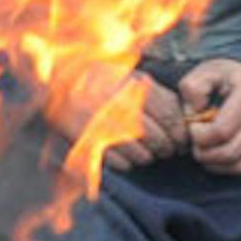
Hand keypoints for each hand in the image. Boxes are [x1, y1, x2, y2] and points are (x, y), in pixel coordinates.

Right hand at [46, 67, 184, 170]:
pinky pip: (120, 164)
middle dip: (166, 147)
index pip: (169, 115)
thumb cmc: (99, 79)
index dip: (180, 132)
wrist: (56, 80)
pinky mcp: (88, 143)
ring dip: (148, 157)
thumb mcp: (128, 76)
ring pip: (141, 155)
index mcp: (131, 87)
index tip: (182, 138)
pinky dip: (128, 163)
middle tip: (167, 149)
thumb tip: (184, 116)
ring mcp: (102, 126)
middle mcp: (119, 106)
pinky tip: (126, 155)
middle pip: (158, 138)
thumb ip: (156, 93)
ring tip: (146, 152)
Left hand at [180, 59, 240, 174]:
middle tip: (194, 141)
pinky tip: (213, 154)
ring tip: (202, 147)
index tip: (192, 126)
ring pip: (237, 164)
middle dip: (203, 153)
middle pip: (228, 152)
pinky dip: (224, 167)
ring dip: (213, 162)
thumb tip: (192, 115)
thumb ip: (192, 89)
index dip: (199, 136)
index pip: (221, 131)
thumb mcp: (206, 71)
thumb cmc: (228, 75)